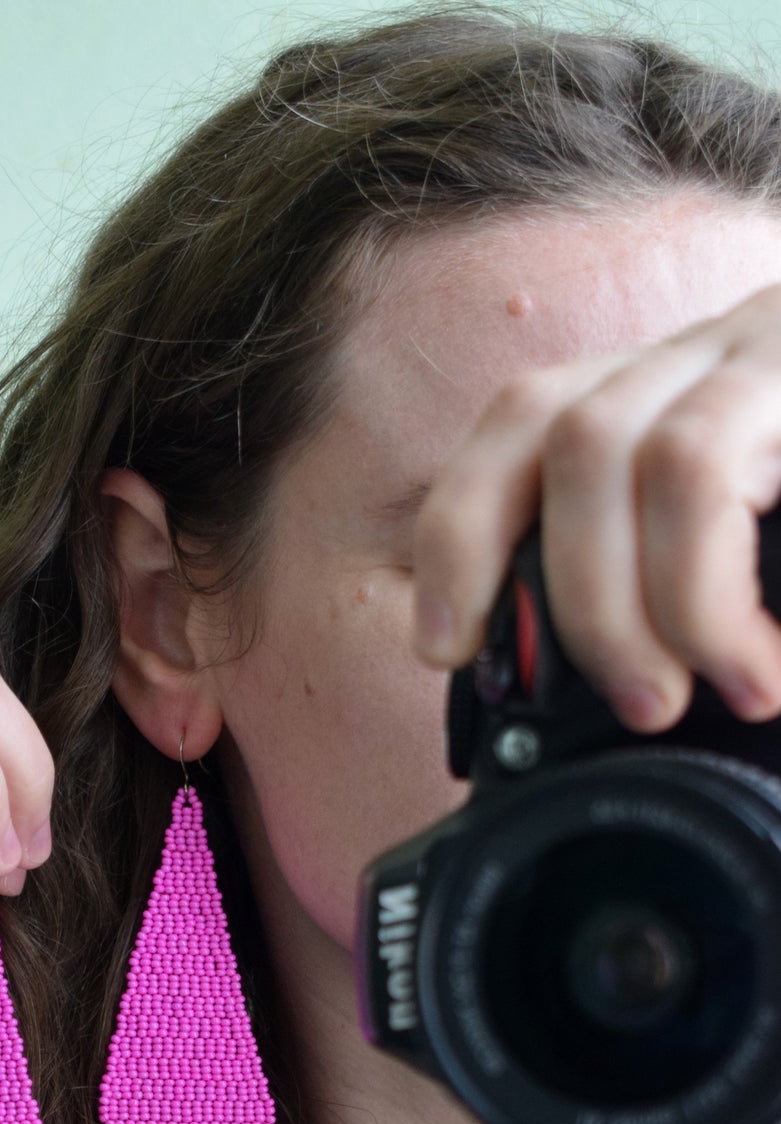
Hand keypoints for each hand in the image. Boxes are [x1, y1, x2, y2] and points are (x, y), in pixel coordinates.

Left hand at [409, 280, 780, 732]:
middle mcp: (722, 346)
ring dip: (636, 601)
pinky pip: (699, 470)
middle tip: (635, 705)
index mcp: (687, 386)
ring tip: (698, 691)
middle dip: (567, 594)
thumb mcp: (772, 544)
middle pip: (557, 429)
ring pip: (621, 450)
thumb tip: (634, 695)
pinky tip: (759, 664)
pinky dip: (702, 591)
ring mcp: (770, 348)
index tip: (447, 647)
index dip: (461, 530)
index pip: (526, 417)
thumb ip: (705, 582)